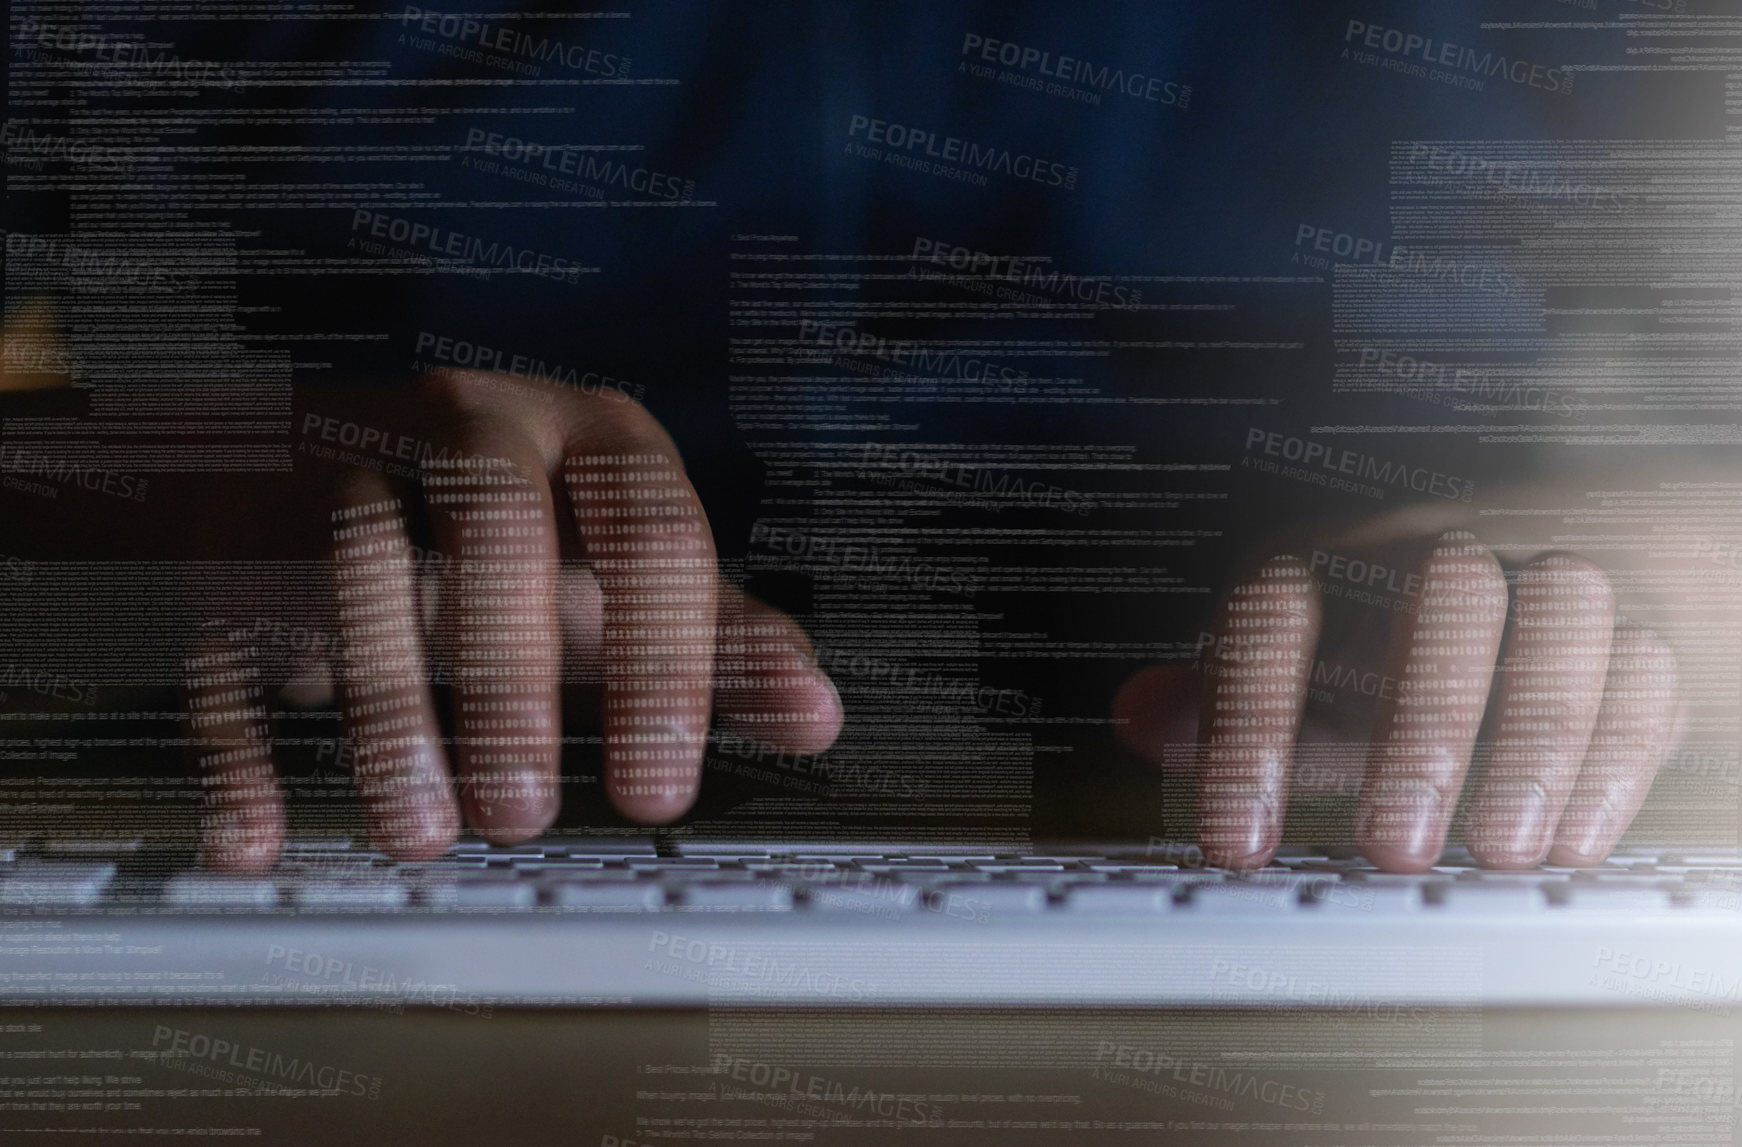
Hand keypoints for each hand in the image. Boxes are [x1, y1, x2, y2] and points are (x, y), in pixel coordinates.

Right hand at [69, 371, 841, 869]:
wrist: (325, 463)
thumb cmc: (508, 532)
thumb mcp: (621, 571)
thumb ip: (718, 639)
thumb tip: (819, 714)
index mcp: (586, 436)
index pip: (652, 526)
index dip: (664, 662)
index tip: (658, 792)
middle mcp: (468, 423)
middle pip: (492, 520)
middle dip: (511, 678)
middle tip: (523, 816)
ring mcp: (339, 463)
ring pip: (350, 560)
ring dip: (388, 711)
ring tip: (424, 835)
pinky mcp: (235, 528)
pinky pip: (224, 621)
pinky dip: (235, 738)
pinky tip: (258, 833)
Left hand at [1114, 517, 1684, 871]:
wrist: (1573, 545)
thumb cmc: (1403, 629)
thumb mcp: (1306, 660)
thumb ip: (1228, 702)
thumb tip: (1135, 716)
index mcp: (1342, 554)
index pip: (1279, 609)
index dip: (1249, 724)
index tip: (1235, 839)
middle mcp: (1449, 549)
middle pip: (1443, 600)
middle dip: (1421, 727)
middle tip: (1389, 845)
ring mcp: (1556, 576)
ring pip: (1562, 624)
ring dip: (1533, 741)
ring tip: (1498, 848)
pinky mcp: (1646, 626)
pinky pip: (1646, 673)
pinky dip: (1614, 761)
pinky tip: (1571, 839)